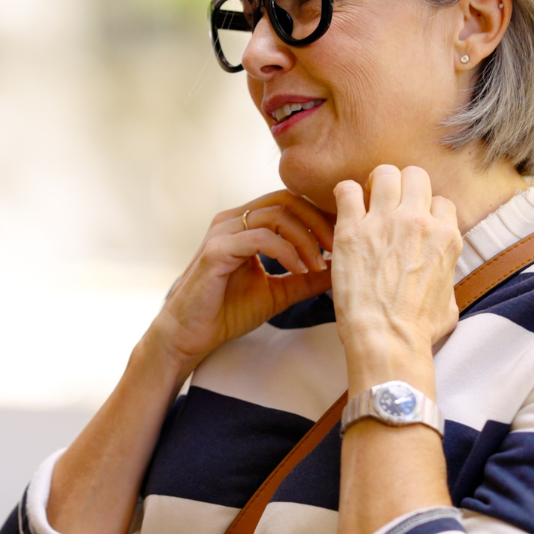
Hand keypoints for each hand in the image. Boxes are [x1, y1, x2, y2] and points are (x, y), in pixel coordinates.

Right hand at [144, 189, 334, 379]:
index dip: (320, 216)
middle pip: (287, 199)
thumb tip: (342, 268)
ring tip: (318, 265)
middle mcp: (232, 220)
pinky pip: (261, 237)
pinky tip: (299, 270)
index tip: (343, 240)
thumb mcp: (278, 291)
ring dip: (305, 238)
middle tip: (338, 248)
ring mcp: (222, 232)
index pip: (290, 202)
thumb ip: (306, 278)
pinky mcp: (216, 250)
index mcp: (245, 224)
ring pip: (276, 215)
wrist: (190, 335)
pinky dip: (286, 251)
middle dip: (318, 221)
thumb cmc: (227, 312)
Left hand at [331, 166, 461, 389]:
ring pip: (384, 174)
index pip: (440, 201)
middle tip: (389, 204)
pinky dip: (346, 195)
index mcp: (446, 237)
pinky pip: (347, 190)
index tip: (413, 223)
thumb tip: (442, 275)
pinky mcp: (352, 230)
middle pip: (415, 176)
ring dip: (375, 184)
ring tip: (367, 201)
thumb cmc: (417, 329)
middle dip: (403, 186)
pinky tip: (345, 209)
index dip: (426, 210)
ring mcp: (384, 223)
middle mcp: (418, 222)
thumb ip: (446, 276)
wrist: (387, 339)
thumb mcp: (449, 301)